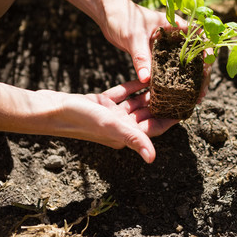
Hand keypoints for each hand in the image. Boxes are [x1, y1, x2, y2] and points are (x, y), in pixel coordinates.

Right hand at [43, 80, 178, 162]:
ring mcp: (110, 115)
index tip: (186, 107)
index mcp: (125, 135)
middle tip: (179, 88)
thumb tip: (153, 158)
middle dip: (162, 103)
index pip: (155, 128)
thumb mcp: (112, 126)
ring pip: (135, 104)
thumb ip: (134, 140)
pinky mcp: (100, 103)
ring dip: (148, 94)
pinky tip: (143, 77)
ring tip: (165, 80)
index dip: (171, 119)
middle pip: (147, 115)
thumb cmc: (80, 119)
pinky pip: (121, 94)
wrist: (50, 109)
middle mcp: (120, 127)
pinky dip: (131, 87)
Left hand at [101, 1, 211, 100]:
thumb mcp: (134, 37)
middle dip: (201, 74)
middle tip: (201, 93)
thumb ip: (141, 57)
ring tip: (194, 98)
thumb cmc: (123, 18)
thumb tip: (147, 79)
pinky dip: (175, 81)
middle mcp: (176, 37)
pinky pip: (170, 69)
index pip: (200, 38)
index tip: (206, 70)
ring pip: (185, 65)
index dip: (206, 53)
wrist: (109, 15)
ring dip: (191, 80)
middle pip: (196, 56)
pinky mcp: (158, 56)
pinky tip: (178, 95)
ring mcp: (168, 47)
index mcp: (176, 26)